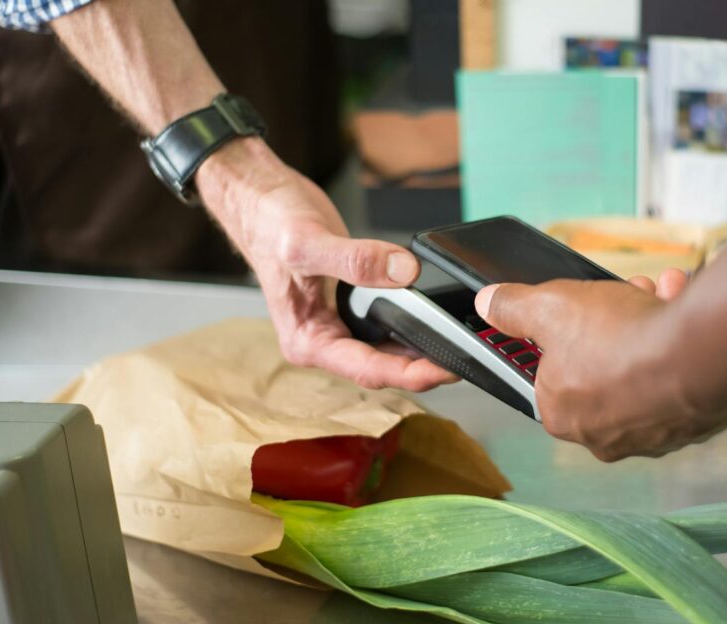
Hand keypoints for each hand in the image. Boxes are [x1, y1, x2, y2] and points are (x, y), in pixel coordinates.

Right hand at [198, 138, 456, 390]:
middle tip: (467, 357)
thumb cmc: (268, 222)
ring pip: (387, 348)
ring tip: (460, 343)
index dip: (411, 374)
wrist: (259, 197)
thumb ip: (354, 260)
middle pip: (382, 367)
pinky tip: (435, 317)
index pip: (368, 371)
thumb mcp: (308, 241)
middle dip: (424, 367)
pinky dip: (412, 322)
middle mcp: (322, 339)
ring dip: (421, 348)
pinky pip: (387, 322)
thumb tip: (402, 271)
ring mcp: (336, 324)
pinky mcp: (349, 305)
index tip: (446, 369)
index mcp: (307, 340)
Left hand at [475, 270, 726, 461]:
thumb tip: (490, 303)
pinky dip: (679, 344)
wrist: (699, 353)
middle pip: (601, 366)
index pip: (551, 376)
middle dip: (613, 324)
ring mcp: (651, 433)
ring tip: (659, 293)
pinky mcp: (691, 423)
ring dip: (648, 324)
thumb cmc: (621, 339)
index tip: (578, 313)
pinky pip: (679, 376)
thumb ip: (514, 308)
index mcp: (562, 414)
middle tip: (625, 295)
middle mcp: (604, 435)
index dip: (564, 336)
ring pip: (644, 369)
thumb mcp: (551, 307)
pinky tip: (682, 311)